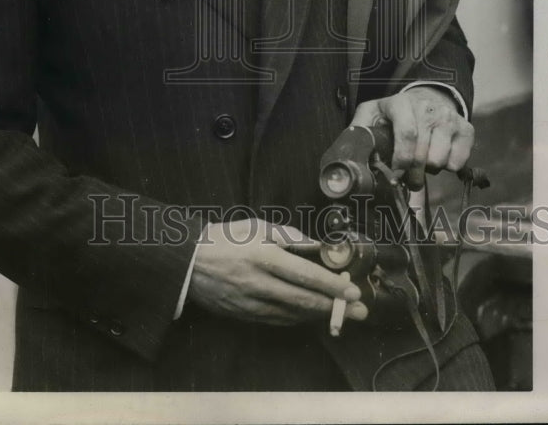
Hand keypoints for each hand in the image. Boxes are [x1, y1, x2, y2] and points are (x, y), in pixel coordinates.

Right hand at [186, 219, 367, 326]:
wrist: (187, 263)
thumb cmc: (223, 239)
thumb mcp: (255, 225)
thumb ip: (288, 235)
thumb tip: (315, 245)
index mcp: (262, 255)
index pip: (305, 274)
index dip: (331, 285)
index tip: (352, 290)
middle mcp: (259, 283)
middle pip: (304, 301)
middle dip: (336, 307)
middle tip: (360, 311)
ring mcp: (251, 303)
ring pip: (294, 315)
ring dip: (321, 316)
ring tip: (344, 316)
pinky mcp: (245, 316)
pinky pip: (279, 321)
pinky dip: (300, 319)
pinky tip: (313, 316)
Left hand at [351, 85, 473, 189]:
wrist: (426, 98)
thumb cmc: (395, 112)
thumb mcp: (372, 113)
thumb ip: (359, 129)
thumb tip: (350, 150)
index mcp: (401, 103)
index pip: (407, 134)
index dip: (402, 160)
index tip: (397, 174)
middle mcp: (427, 108)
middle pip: (423, 154)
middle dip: (412, 174)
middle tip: (407, 178)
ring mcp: (449, 117)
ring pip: (440, 160)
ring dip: (429, 168)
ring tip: (422, 159)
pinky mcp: (466, 128)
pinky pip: (458, 162)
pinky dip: (448, 166)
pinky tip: (438, 155)